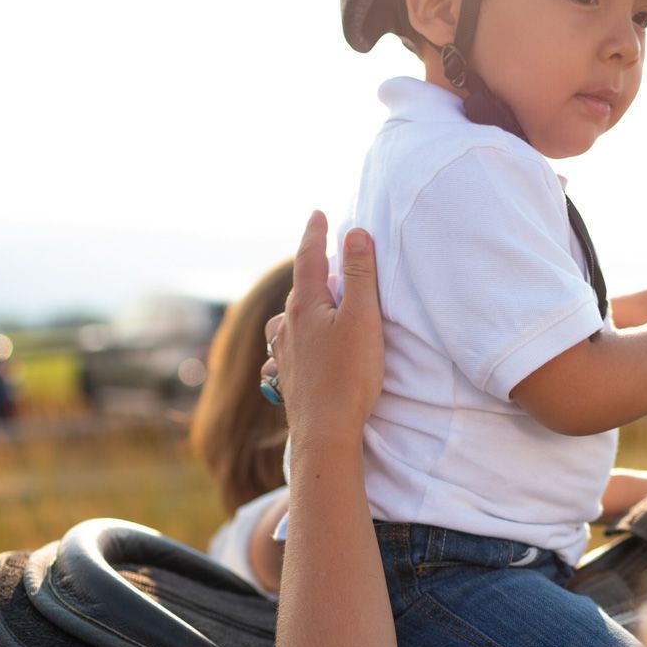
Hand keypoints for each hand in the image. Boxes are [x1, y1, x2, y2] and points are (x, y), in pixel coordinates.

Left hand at [264, 214, 382, 451]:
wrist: (324, 434)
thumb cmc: (349, 377)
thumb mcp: (363, 319)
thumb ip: (359, 274)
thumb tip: (354, 233)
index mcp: (304, 306)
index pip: (309, 257)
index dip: (316, 233)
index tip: (319, 213)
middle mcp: (287, 325)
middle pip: (300, 287)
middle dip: (314, 270)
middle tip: (327, 256)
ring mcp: (284, 352)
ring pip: (289, 318)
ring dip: (303, 305)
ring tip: (316, 303)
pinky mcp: (288, 377)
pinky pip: (286, 346)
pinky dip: (295, 336)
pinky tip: (296, 347)